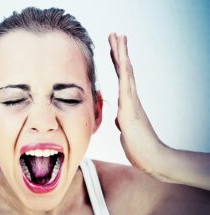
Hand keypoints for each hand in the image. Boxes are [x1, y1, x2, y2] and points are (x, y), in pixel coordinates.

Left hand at [108, 33, 163, 173]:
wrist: (151, 158)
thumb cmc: (139, 145)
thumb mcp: (126, 129)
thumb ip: (123, 119)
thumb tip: (119, 116)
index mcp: (127, 101)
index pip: (121, 76)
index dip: (117, 61)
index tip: (112, 46)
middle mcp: (130, 98)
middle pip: (124, 69)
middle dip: (119, 51)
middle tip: (115, 34)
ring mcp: (131, 102)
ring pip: (126, 73)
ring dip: (121, 55)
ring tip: (119, 38)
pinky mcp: (130, 110)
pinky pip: (127, 88)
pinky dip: (125, 73)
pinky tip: (123, 61)